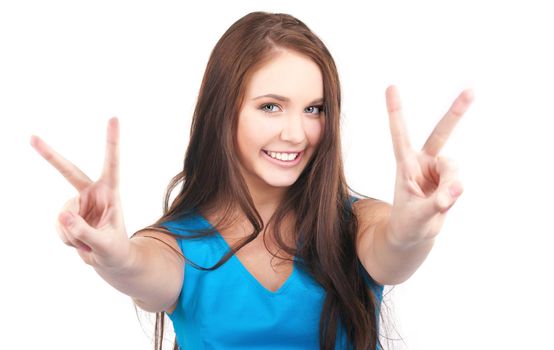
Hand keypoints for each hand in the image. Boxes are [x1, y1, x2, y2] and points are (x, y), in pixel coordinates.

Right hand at [30, 117, 130, 269]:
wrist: (110, 261)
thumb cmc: (116, 249)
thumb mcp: (105, 244)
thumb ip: (85, 231)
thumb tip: (62, 214)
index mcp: (111, 191)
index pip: (111, 163)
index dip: (112, 141)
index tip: (114, 118)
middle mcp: (93, 192)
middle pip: (68, 171)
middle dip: (50, 155)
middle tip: (32, 138)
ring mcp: (78, 203)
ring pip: (63, 214)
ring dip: (73, 234)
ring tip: (88, 242)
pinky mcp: (67, 214)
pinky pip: (58, 225)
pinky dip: (66, 238)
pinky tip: (78, 243)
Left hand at [385, 86, 473, 246]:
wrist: (414, 234)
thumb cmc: (408, 222)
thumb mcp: (416, 215)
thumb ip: (437, 202)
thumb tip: (457, 189)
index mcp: (405, 164)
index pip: (399, 135)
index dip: (396, 112)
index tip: (391, 87)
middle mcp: (423, 162)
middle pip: (441, 134)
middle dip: (456, 113)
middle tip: (471, 91)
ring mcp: (438, 170)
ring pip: (453, 168)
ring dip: (450, 184)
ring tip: (440, 202)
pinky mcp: (450, 180)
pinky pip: (458, 182)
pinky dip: (453, 193)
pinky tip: (445, 202)